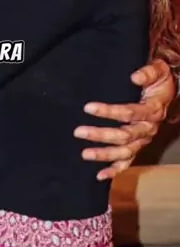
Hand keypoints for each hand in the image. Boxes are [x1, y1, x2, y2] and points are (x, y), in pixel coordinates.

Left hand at [74, 59, 173, 180]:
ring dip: (104, 155)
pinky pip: (128, 162)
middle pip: (124, 136)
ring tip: (85, 154)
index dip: (108, 111)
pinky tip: (99, 175)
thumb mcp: (159, 70)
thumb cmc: (159, 80)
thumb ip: (148, 72)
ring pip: (124, 152)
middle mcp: (148, 128)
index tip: (87, 108)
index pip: (129, 113)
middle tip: (78, 132)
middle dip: (101, 135)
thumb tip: (134, 77)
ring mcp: (143, 140)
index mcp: (152, 110)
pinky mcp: (138, 146)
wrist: (168, 92)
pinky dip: (115, 170)